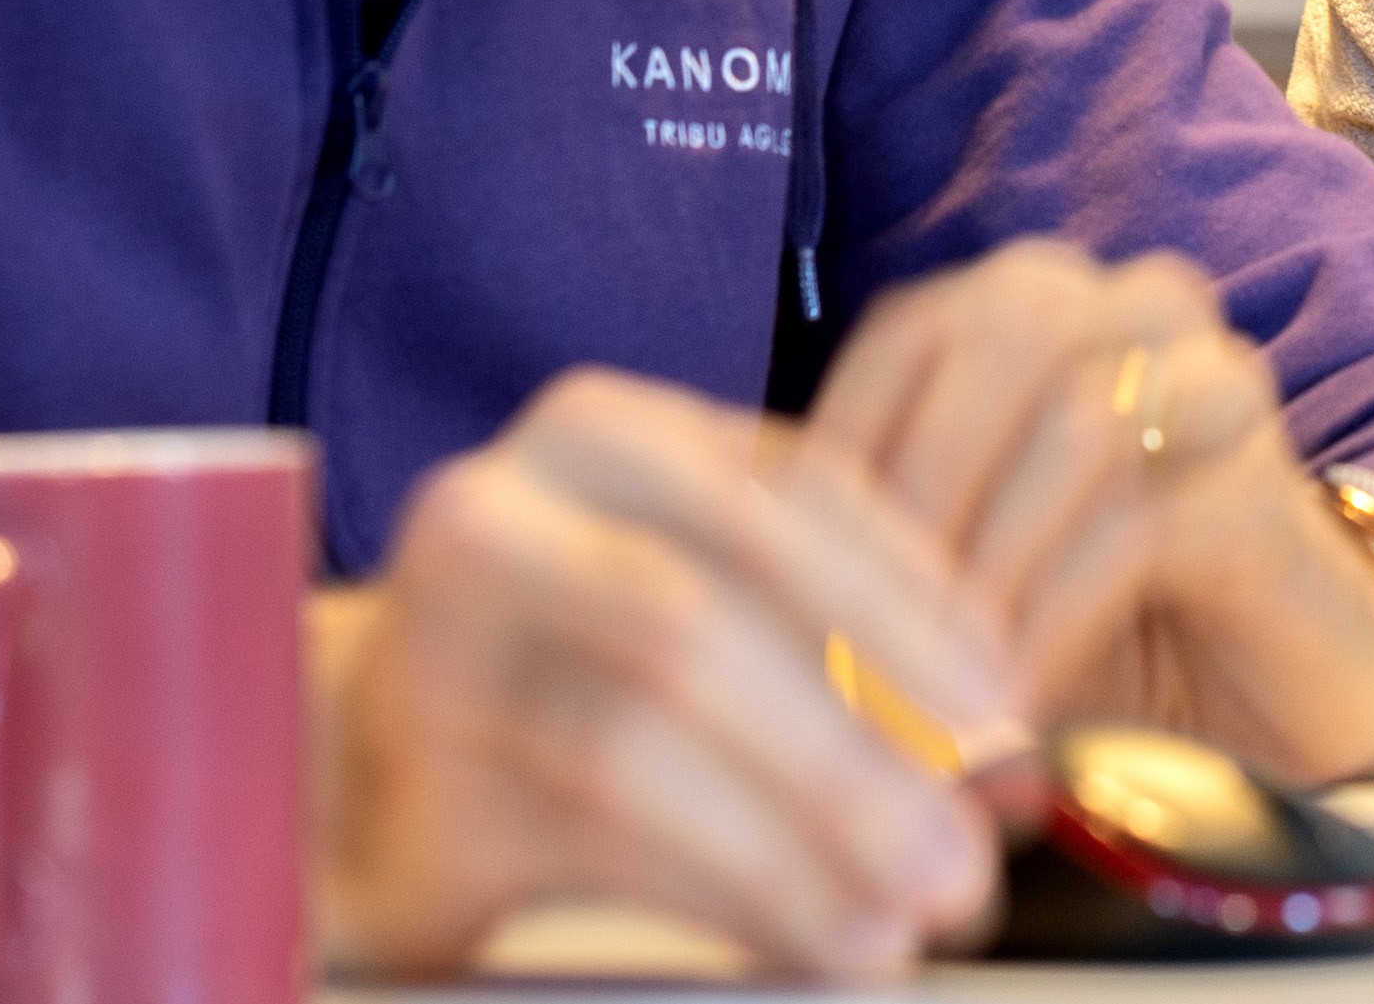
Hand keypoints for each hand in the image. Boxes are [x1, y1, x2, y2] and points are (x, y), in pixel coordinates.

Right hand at [315, 366, 1017, 981]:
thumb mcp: (716, 605)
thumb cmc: (585, 664)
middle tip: (967, 860)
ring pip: (634, 740)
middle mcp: (498, 513)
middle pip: (702, 624)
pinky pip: (583, 841)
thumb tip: (1008, 768)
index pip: (789, 502)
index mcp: (603, 435)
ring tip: (903, 920)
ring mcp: (429, 646)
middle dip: (855, 750)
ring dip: (793, 845)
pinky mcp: (409, 781)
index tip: (1008, 720)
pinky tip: (811, 938)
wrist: (365, 751)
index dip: (913, 613)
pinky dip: (720, 895)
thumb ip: (851, 657)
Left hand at [802, 239, 1373, 785]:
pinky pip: (1135, 522)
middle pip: (987, 352)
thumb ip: (868, 539)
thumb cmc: (1101, 626)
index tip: (771, 591)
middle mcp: (1123, 304)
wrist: (1286, 692)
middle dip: (906, 510)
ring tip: (920, 686)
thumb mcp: (962, 565)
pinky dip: (1052, 619)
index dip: (832, 461)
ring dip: (978, 572)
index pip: (903, 339)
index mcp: (1033, 303)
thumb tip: (727, 562)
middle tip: (845, 647)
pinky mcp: (1260, 471)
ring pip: (1066, 424)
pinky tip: (1008, 702)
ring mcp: (1208, 374)